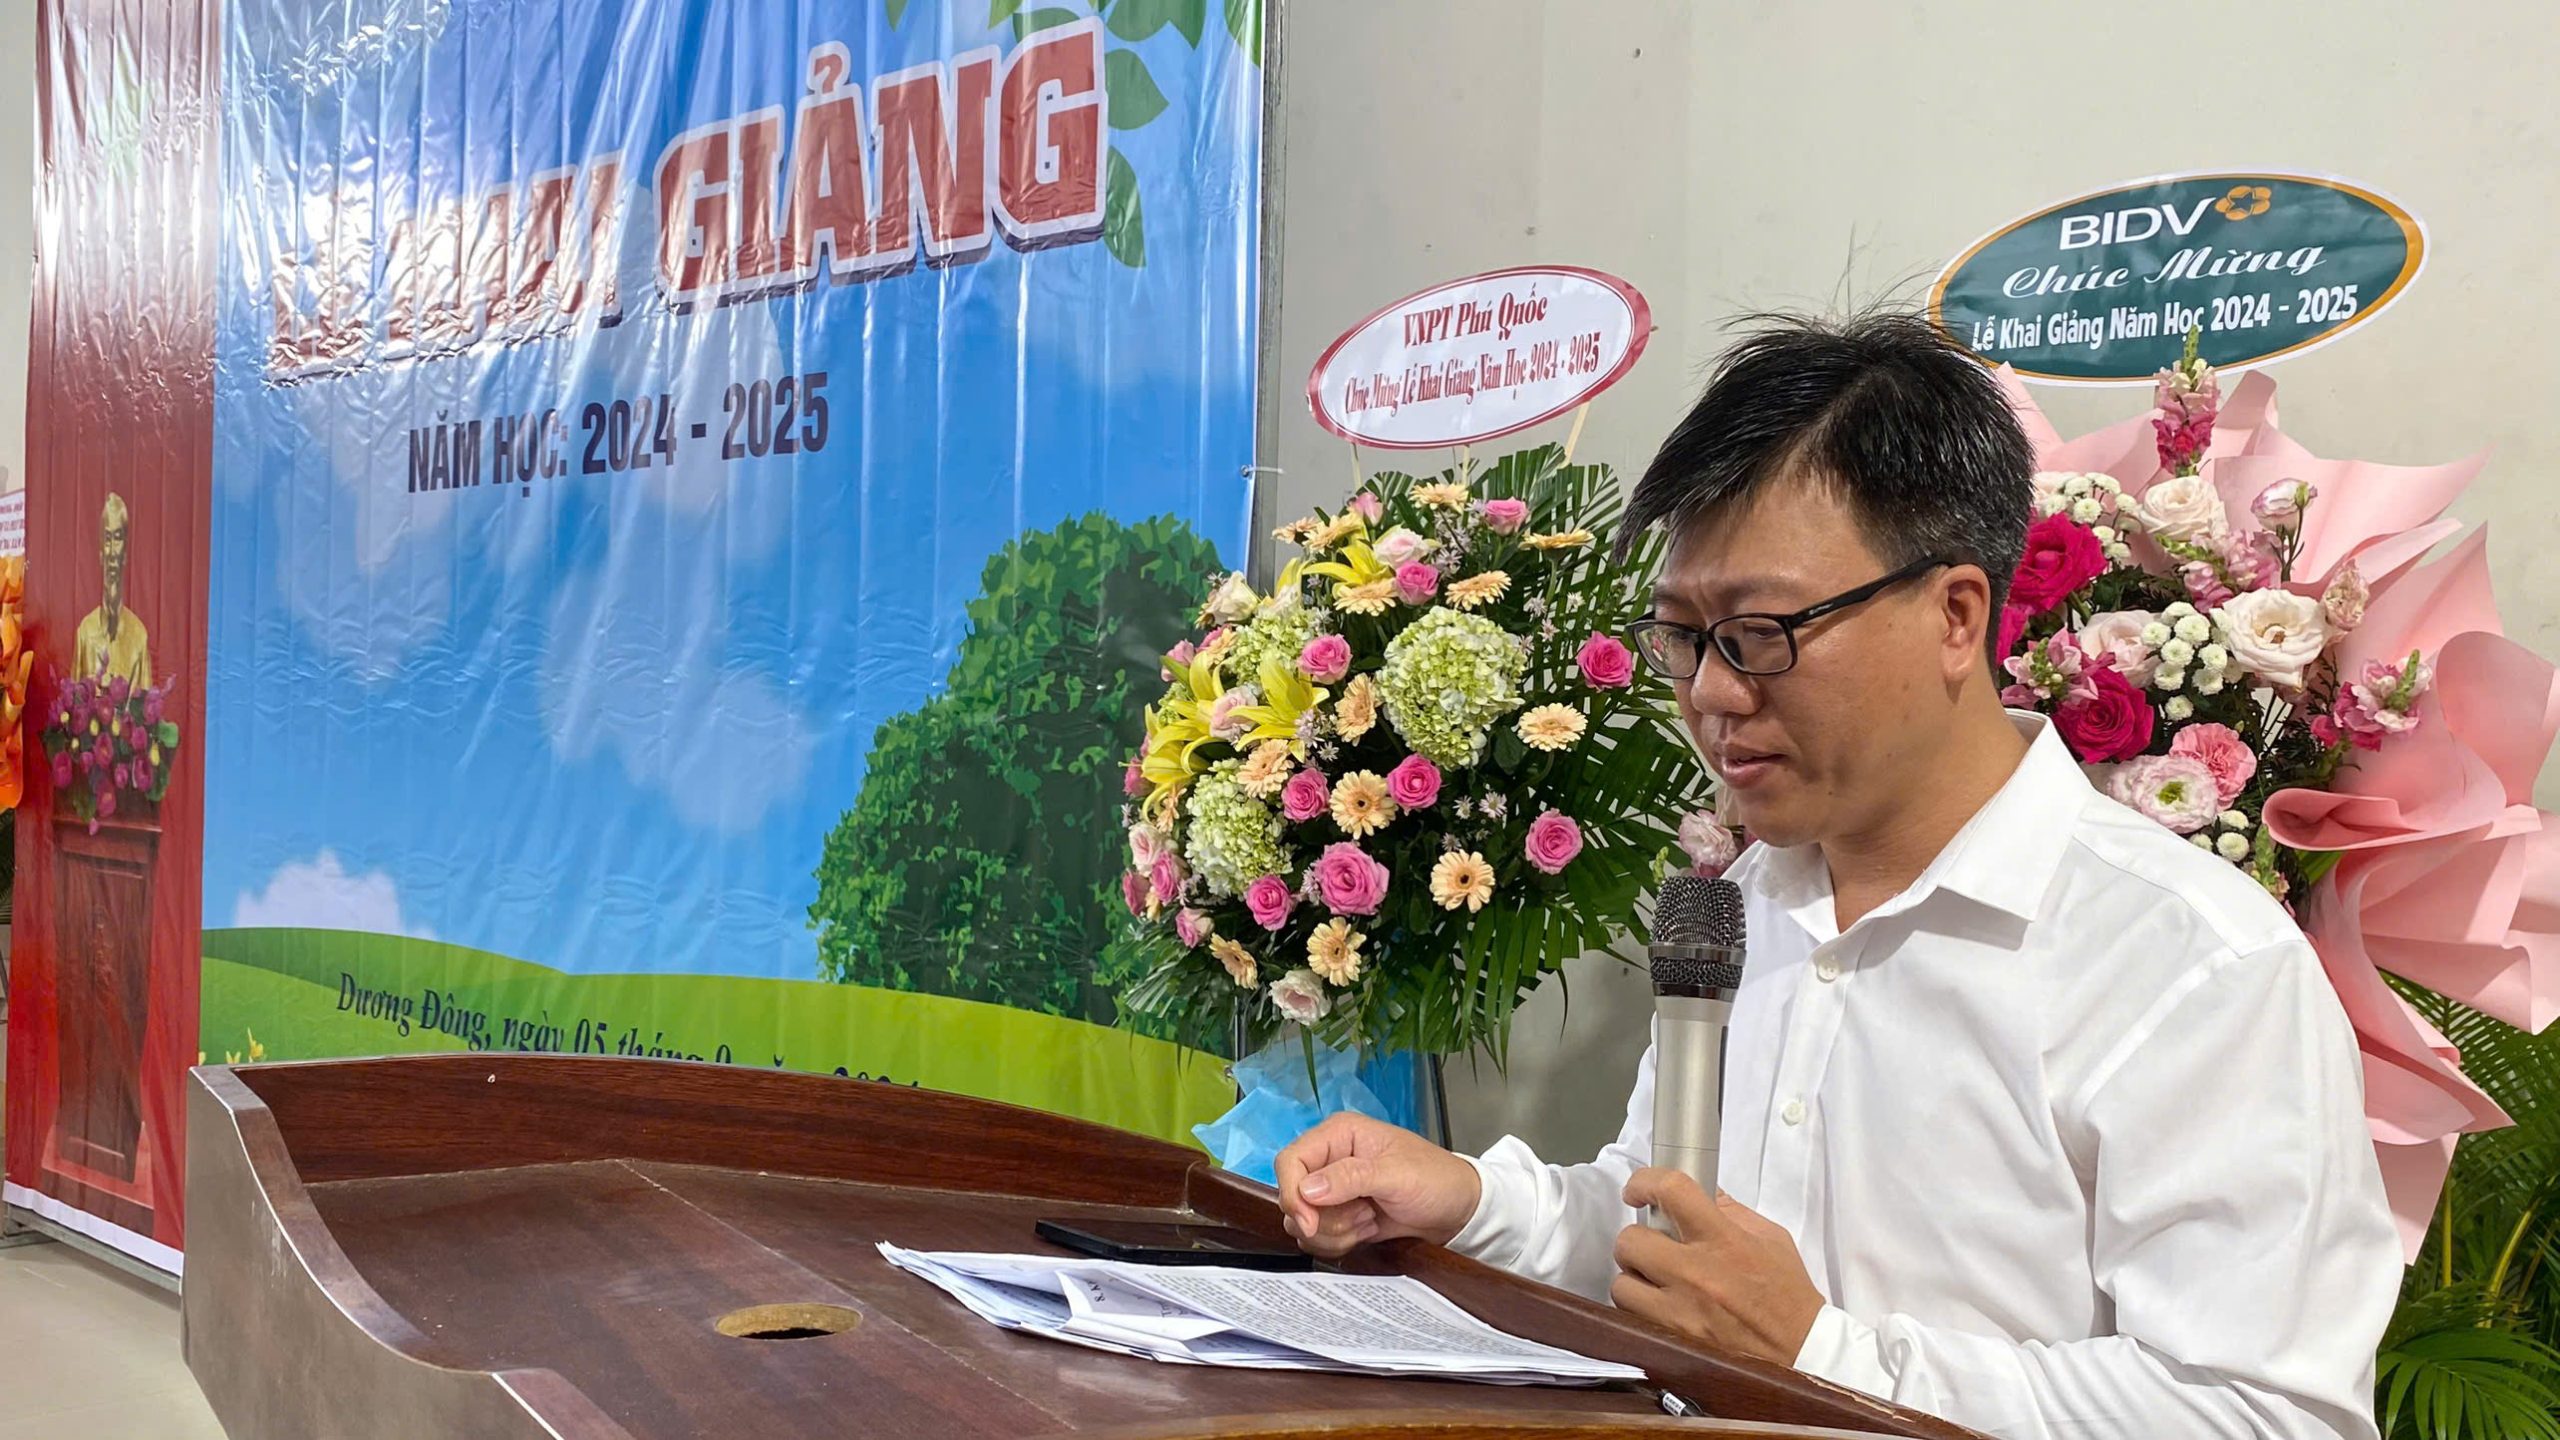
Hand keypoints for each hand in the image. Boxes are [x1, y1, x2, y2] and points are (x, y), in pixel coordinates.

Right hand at [1273, 1113, 1481, 1257]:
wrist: (1458, 1211)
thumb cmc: (1436, 1179)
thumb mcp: (1396, 1175)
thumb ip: (1350, 1178)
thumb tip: (1307, 1190)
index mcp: (1339, 1135)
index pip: (1290, 1161)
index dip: (1292, 1194)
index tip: (1310, 1222)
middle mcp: (1330, 1160)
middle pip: (1293, 1196)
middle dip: (1323, 1219)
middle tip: (1362, 1216)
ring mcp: (1333, 1191)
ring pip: (1302, 1221)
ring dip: (1334, 1232)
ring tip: (1369, 1221)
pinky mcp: (1339, 1216)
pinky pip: (1318, 1237)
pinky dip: (1340, 1242)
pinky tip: (1368, 1230)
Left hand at [1611, 1168, 1823, 1365]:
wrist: (1800, 1352)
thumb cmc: (1787, 1294)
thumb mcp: (1770, 1238)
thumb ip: (1731, 1211)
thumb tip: (1700, 1190)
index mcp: (1723, 1241)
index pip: (1672, 1192)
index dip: (1646, 1182)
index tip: (1639, 1189)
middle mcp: (1696, 1274)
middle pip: (1630, 1240)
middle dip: (1637, 1239)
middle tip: (1653, 1245)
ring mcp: (1681, 1313)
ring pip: (1621, 1284)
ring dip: (1634, 1279)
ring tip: (1656, 1281)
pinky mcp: (1675, 1342)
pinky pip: (1632, 1319)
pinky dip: (1639, 1310)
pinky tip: (1660, 1307)